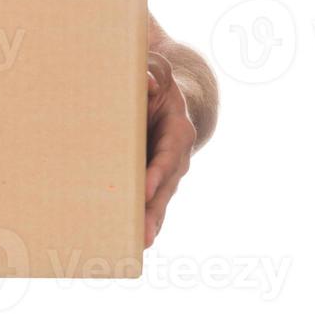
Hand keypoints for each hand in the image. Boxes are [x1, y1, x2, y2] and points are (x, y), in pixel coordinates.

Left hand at [144, 52, 195, 247]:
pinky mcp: (156, 177)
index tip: (144, 190)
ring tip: (138, 244)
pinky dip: (148, 219)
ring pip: (161, 200)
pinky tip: (136, 240)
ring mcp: (169, 170)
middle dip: (154, 210)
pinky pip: (154, 201)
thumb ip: (152, 72)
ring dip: (151, 222)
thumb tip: (149, 83)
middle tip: (142, 233)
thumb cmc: (155, 80)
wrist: (165, 93)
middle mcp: (177, 155)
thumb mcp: (156, 70)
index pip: (168, 155)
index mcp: (178, 130)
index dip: (157, 173)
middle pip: (166, 186)